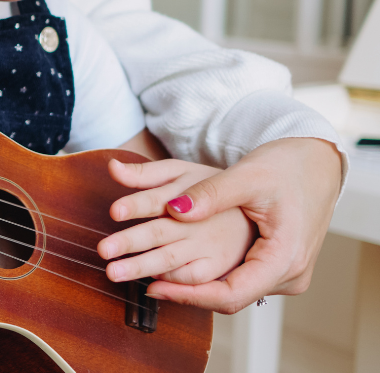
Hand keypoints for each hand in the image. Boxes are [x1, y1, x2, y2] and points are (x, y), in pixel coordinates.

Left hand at [113, 138, 340, 313]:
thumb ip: (210, 194)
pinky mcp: (277, 264)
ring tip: (151, 277)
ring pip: (233, 290)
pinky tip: (181, 267)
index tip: (153, 286)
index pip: (232, 295)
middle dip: (184, 292)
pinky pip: (240, 279)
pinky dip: (210, 276)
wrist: (319, 161)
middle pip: (230, 297)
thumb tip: (172, 209)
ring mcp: (285, 272)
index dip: (189, 295)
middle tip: (141, 283)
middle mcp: (289, 274)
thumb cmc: (288, 165)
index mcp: (285, 258)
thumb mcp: (247, 176)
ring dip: (195, 286)